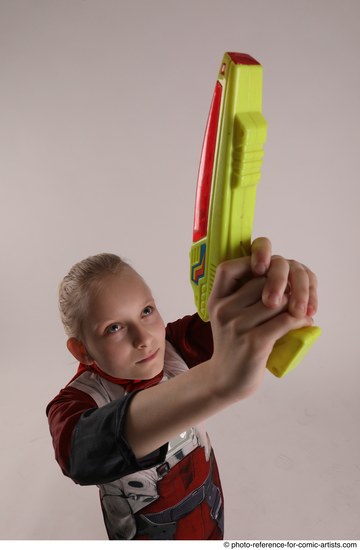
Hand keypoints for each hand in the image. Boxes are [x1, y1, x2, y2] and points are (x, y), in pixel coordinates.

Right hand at [207, 239, 316, 398]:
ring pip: (277, 301)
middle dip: (282, 288)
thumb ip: (242, 296)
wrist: (225, 381)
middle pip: (262, 283)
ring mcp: (238, 326)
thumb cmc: (233, 346)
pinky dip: (300, 319)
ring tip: (302, 312)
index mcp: (216, 301)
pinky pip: (286, 320)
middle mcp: (224, 311)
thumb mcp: (227, 317)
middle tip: (295, 297)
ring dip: (294, 305)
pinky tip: (305, 322)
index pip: (227, 268)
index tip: (265, 272)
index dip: (248, 263)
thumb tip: (279, 275)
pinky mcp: (255, 342)